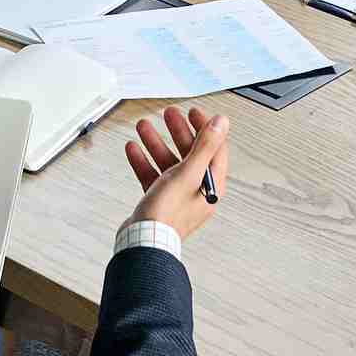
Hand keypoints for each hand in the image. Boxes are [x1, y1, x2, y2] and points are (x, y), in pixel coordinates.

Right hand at [122, 105, 228, 242]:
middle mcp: (196, 190)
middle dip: (178, 130)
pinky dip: (143, 160)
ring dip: (156, 142)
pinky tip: (133, 149)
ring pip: (168, 161)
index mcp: (210, 184)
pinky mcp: (158, 201)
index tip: (193, 112)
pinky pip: (152, 175)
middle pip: (190, 152)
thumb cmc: (168, 215)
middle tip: (169, 114)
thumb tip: (222, 123)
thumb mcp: (188, 173)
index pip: (214, 148)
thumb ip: (205, 146)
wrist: (144, 243)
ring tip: (144, 126)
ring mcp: (177, 195)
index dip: (205, 127)